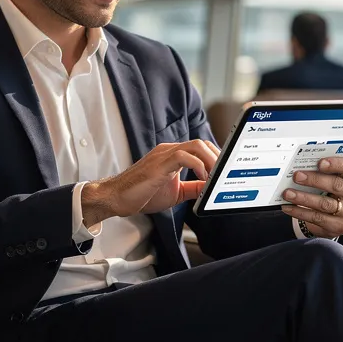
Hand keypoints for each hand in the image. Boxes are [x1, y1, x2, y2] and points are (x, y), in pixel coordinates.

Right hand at [83, 140, 220, 225]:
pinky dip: (199, 167)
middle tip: (225, 174)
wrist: (116, 198)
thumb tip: (211, 189)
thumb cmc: (141, 195)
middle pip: (202, 144)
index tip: (226, 169)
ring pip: (196, 146)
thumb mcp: (175, 193)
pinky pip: (184, 156)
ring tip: (216, 176)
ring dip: (211, 161)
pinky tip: (203, 179)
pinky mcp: (159, 163)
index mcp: (172, 155)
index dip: (216, 156)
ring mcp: (163, 154)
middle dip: (218, 158)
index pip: (200, 148)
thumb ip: (193, 188)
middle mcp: (169, 150)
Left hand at [281, 135, 342, 237]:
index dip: (336, 164)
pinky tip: (288, 207)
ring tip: (287, 193)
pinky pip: (317, 219)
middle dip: (314, 180)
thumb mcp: (340, 173)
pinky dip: (300, 212)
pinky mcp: (340, 227)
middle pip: (336, 186)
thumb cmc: (336, 186)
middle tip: (297, 176)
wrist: (337, 215)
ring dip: (303, 198)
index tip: (320, 163)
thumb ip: (342, 155)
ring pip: (325, 204)